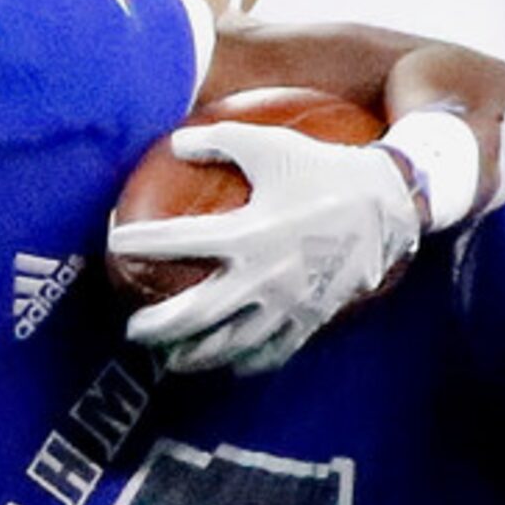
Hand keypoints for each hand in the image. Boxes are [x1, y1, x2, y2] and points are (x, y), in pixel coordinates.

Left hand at [110, 123, 423, 374]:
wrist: (387, 207)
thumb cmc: (325, 171)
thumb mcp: (272, 145)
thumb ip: (220, 140)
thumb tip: (176, 142)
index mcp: (249, 232)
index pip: (180, 242)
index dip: (142, 242)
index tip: (116, 243)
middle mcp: (263, 276)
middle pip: (195, 314)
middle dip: (158, 327)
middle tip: (133, 329)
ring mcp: (287, 304)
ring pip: (229, 345)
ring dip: (193, 356)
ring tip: (169, 359)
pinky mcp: (309, 319)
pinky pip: (270, 353)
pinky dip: (243, 363)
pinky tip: (225, 364)